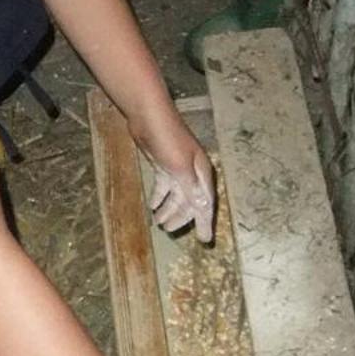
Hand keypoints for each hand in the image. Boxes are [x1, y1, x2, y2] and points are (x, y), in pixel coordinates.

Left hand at [134, 111, 215, 242]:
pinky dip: (160, 196)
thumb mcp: (180, 166)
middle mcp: (192, 172)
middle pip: (190, 201)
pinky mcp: (163, 164)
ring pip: (176, 195)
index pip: (205, 203)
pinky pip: (164, 186)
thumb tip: (203, 209)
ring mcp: (177, 168)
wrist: (149, 115)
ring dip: (169, 209)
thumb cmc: (168, 138)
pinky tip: (153, 205)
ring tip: (159, 222)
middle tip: (170, 231)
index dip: (204, 222)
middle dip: (182, 217)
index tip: (204, 240)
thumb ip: (191, 188)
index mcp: (201, 173)